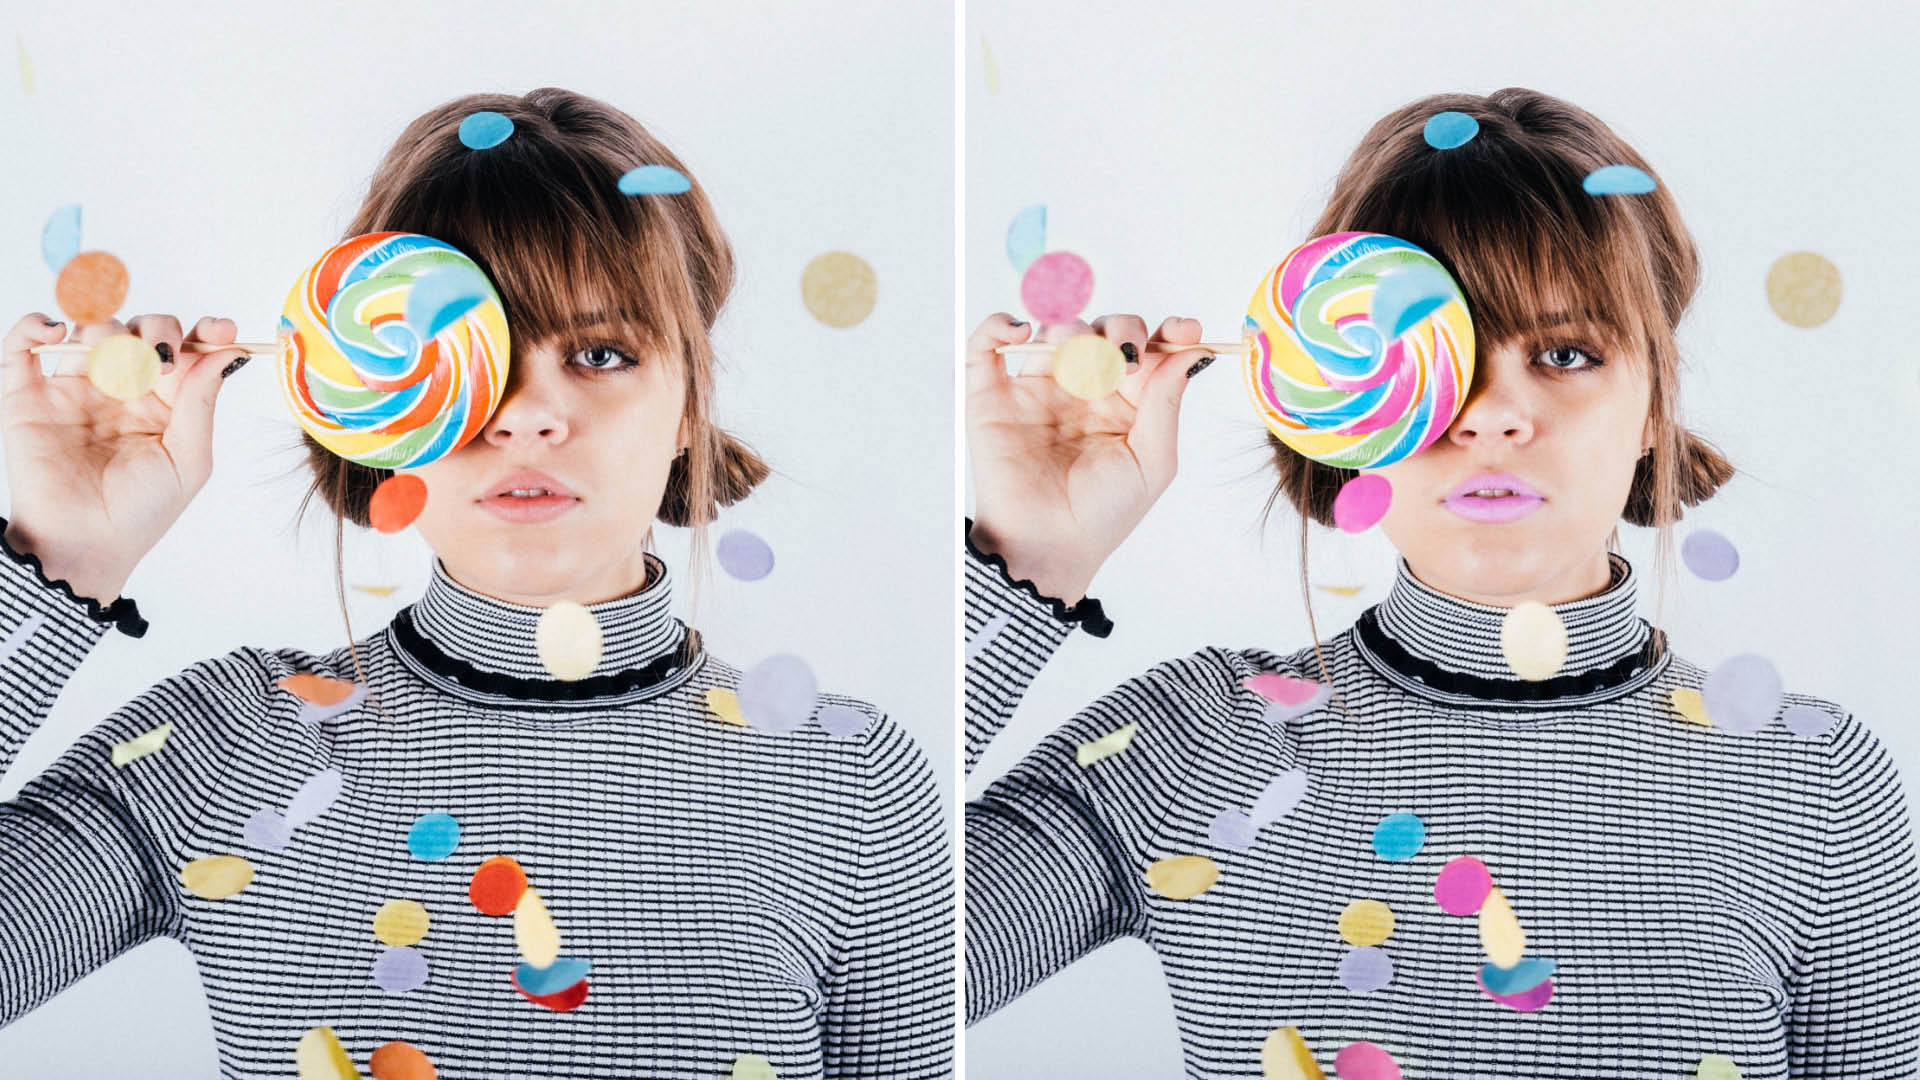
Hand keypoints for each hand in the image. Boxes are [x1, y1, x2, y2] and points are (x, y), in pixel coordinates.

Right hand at [0, 312, 248, 601]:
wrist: (83, 543)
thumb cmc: (141, 511)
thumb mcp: (188, 458)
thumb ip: (202, 401)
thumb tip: (228, 350)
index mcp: (164, 403)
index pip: (186, 350)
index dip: (205, 332)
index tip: (220, 328)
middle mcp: (122, 390)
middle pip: (141, 331)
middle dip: (157, 331)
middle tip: (161, 360)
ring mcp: (75, 388)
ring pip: (92, 330)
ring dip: (108, 332)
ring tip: (116, 364)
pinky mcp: (28, 396)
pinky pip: (22, 346)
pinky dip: (33, 327)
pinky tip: (56, 332)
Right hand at [965, 312, 1210, 605]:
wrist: (1047, 545)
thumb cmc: (1103, 514)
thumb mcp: (1153, 460)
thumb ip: (1167, 401)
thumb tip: (1193, 350)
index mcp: (1125, 404)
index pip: (1149, 351)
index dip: (1168, 332)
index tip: (1184, 329)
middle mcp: (1083, 391)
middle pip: (1105, 332)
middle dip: (1122, 331)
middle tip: (1126, 359)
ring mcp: (1037, 389)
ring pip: (1056, 331)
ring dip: (1073, 331)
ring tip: (1080, 362)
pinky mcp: (993, 396)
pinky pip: (987, 345)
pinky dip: (998, 326)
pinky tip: (1021, 333)